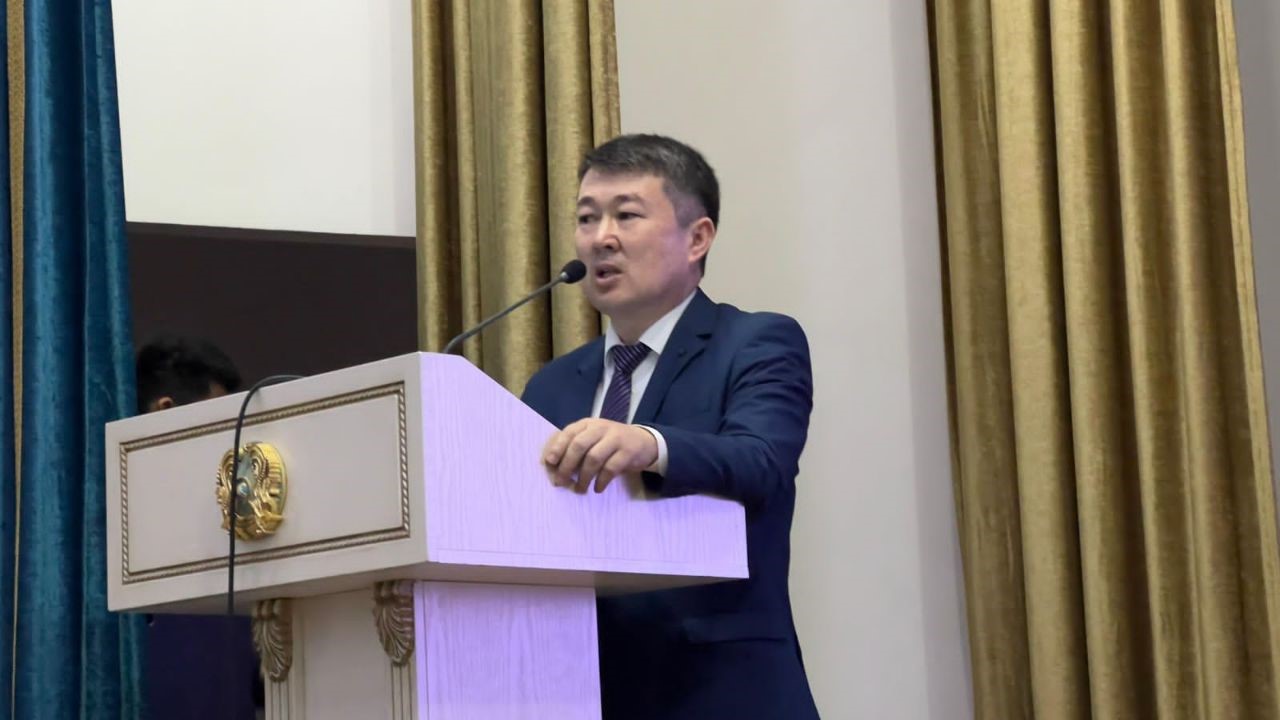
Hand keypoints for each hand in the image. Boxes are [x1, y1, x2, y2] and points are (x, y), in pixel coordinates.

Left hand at [542, 419, 657, 493]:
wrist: (644, 441)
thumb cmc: (610, 443)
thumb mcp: (593, 438)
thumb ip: (576, 447)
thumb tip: (554, 467)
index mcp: (588, 424)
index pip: (569, 433)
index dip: (558, 447)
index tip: (549, 462)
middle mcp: (601, 428)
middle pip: (579, 445)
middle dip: (567, 465)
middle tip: (560, 482)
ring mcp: (616, 438)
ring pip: (594, 458)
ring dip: (584, 477)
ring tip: (580, 489)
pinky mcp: (628, 451)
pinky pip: (611, 468)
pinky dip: (601, 481)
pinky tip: (597, 488)